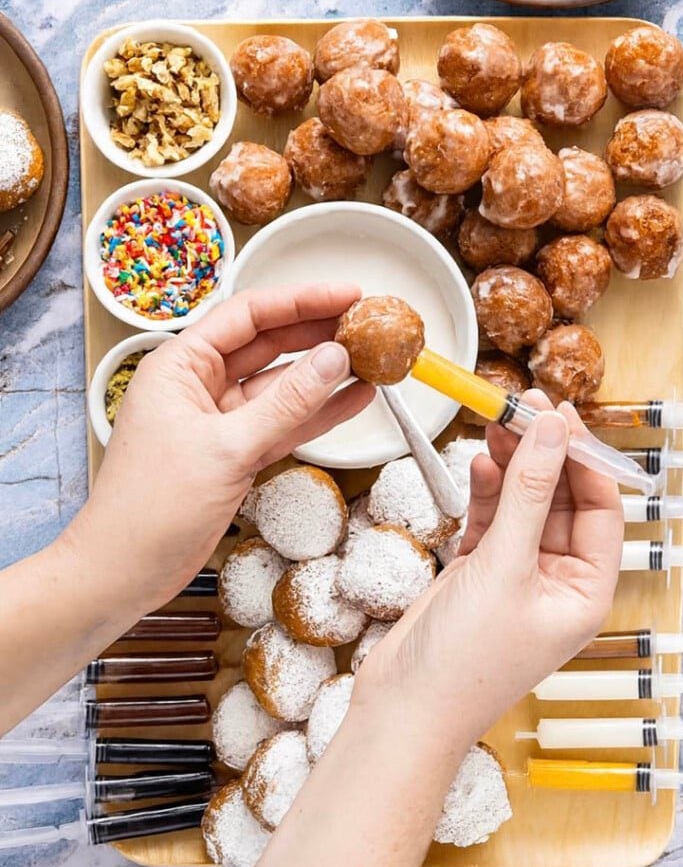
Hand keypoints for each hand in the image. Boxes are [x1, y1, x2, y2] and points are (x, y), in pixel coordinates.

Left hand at [66, 284, 373, 609]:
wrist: (124, 572)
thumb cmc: (151, 507)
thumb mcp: (226, 448)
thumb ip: (286, 404)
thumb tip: (334, 359)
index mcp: (181, 365)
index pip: (248, 315)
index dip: (301, 300)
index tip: (347, 294)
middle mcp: (200, 385)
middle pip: (268, 344)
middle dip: (318, 333)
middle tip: (368, 323)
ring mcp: (220, 421)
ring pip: (282, 386)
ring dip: (325, 374)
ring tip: (373, 357)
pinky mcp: (236, 454)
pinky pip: (284, 424)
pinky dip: (318, 414)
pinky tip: (355, 399)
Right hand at [353, 391, 622, 748]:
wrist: (403, 708)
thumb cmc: (464, 661)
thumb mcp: (504, 567)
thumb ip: (528, 494)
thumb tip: (551, 431)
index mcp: (585, 591)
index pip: (600, 509)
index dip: (584, 459)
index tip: (560, 416)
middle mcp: (555, 580)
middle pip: (559, 499)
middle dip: (543, 454)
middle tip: (523, 405)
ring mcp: (515, 574)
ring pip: (523, 503)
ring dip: (512, 464)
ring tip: (495, 421)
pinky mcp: (478, 570)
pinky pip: (492, 517)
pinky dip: (486, 489)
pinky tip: (480, 461)